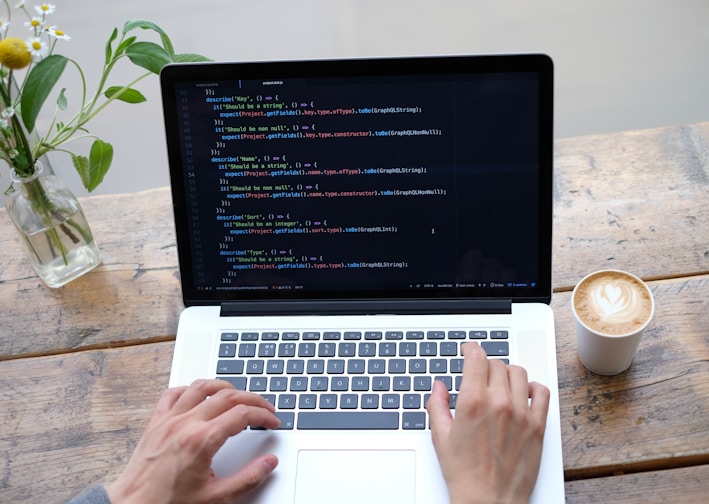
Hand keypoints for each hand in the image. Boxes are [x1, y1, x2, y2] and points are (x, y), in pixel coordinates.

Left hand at [106, 379, 279, 503]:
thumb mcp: (216, 499)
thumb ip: (248, 479)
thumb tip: (269, 462)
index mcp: (201, 441)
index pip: (242, 414)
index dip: (263, 415)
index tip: (272, 422)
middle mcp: (185, 424)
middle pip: (227, 396)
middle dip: (252, 399)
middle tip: (265, 408)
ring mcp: (168, 420)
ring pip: (202, 387)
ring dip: (224, 387)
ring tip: (238, 394)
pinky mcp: (155, 422)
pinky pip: (174, 393)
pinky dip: (191, 389)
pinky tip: (200, 395)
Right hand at [427, 343, 549, 503]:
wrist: (488, 502)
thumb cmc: (464, 475)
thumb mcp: (440, 437)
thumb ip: (437, 405)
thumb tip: (438, 386)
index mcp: (472, 402)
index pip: (476, 358)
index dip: (471, 349)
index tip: (469, 350)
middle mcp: (499, 403)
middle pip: (496, 364)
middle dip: (485, 366)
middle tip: (479, 375)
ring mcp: (521, 414)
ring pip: (518, 373)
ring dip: (507, 373)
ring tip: (499, 383)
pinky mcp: (537, 426)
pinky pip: (541, 393)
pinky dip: (532, 387)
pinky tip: (523, 393)